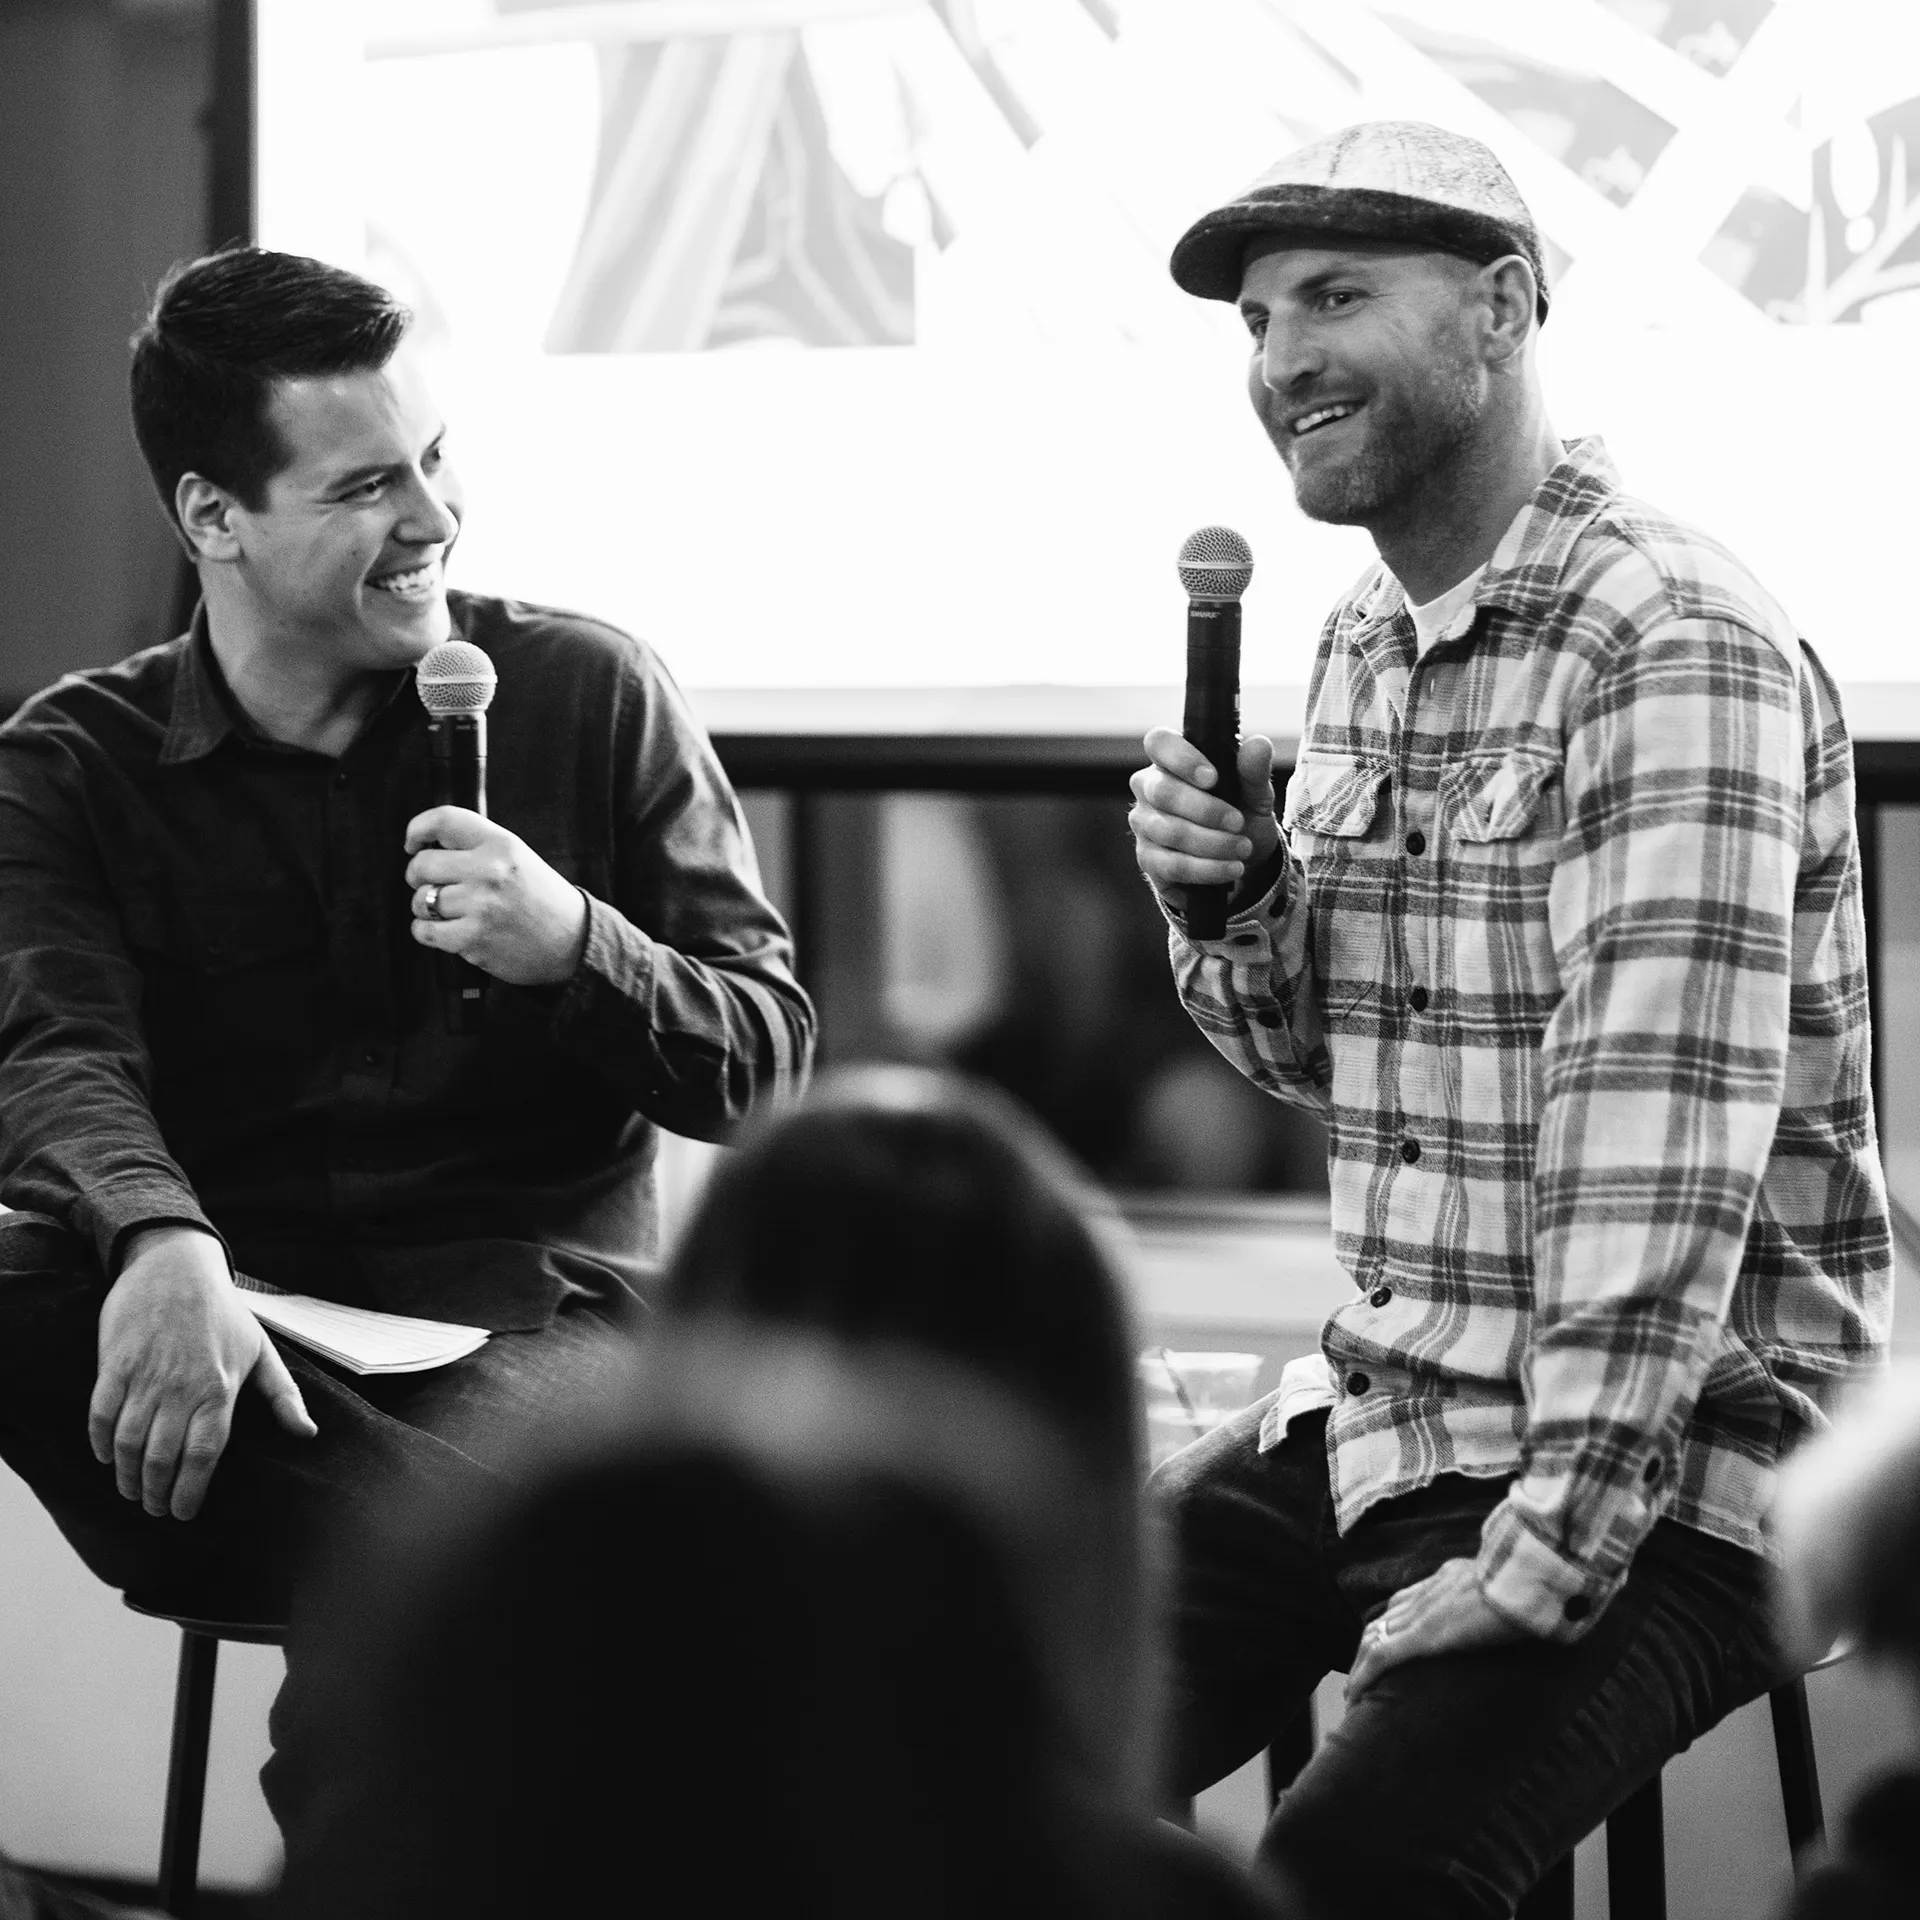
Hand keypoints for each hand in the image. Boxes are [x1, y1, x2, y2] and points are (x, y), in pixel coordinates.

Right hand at [89, 1226, 316, 1521]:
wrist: (176, 1266)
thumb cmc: (224, 1313)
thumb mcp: (261, 1351)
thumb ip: (283, 1397)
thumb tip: (308, 1434)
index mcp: (219, 1388)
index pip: (203, 1455)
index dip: (191, 1491)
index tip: (185, 1513)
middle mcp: (181, 1387)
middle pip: (162, 1457)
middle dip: (156, 1494)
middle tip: (156, 1510)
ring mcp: (145, 1376)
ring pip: (128, 1442)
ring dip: (128, 1476)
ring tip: (132, 1492)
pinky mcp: (115, 1364)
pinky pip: (100, 1414)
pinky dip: (100, 1443)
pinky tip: (107, 1459)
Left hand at [403, 807, 588, 987]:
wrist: (574, 942)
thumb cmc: (542, 899)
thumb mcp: (518, 858)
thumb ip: (477, 847)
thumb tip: (425, 845)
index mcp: (502, 844)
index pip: (443, 821)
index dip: (417, 829)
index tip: (412, 843)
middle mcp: (490, 871)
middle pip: (422, 864)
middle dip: (418, 876)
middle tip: (433, 884)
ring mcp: (481, 906)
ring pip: (421, 900)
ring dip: (426, 907)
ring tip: (448, 911)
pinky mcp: (473, 939)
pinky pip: (424, 931)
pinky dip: (427, 932)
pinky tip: (446, 931)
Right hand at [1128, 731, 1280, 900]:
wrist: (1240, 860)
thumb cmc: (1240, 814)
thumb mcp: (1255, 794)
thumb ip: (1255, 770)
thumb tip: (1258, 744)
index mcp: (1172, 760)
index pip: (1159, 743)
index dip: (1181, 758)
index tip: (1213, 778)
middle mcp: (1149, 787)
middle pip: (1162, 792)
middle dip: (1206, 810)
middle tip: (1238, 822)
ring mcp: (1144, 823)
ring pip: (1169, 831)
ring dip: (1213, 843)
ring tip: (1243, 849)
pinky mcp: (1147, 858)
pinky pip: (1172, 864)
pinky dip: (1207, 868)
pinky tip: (1231, 868)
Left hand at [1345, 1558, 1527, 1703]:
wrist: (1527, 1577)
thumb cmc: (1535, 1583)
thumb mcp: (1515, 1586)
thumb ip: (1510, 1595)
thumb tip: (1531, 1606)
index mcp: (1450, 1577)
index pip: (1410, 1599)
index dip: (1394, 1621)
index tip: (1387, 1641)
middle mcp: (1429, 1590)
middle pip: (1386, 1618)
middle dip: (1370, 1644)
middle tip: (1362, 1671)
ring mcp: (1423, 1613)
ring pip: (1375, 1637)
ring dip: (1361, 1664)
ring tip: (1354, 1691)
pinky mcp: (1422, 1636)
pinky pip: (1382, 1657)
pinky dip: (1364, 1676)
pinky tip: (1354, 1695)